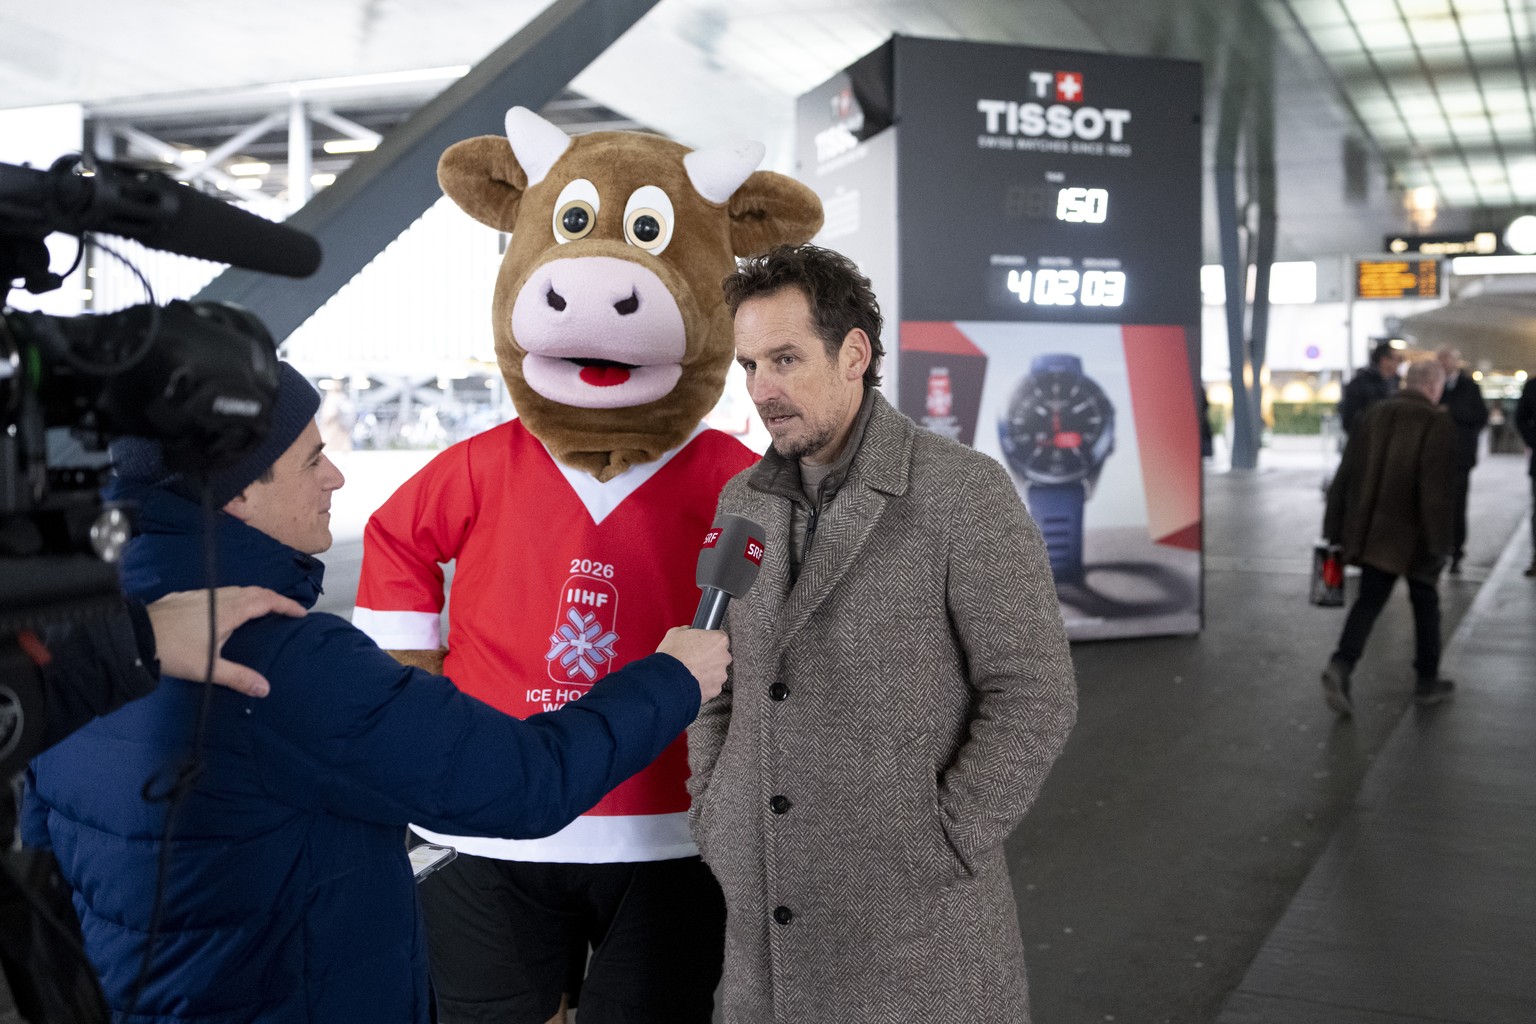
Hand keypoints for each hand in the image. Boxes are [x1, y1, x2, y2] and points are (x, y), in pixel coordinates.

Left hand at [146, 587, 305, 696]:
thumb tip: (265, 688)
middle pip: (254, 591)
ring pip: (235, 590)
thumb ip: (238, 677)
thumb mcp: (209, 669)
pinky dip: (232, 597)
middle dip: (273, 599)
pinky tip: (222, 610)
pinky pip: (217, 592)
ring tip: (259, 610)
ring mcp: (200, 594)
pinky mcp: (185, 596)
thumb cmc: (175, 651)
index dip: (286, 605)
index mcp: (229, 610)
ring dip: (252, 597)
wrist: (136, 636)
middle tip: (284, 610)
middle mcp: (218, 597)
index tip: (300, 612)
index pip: (267, 600)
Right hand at [656, 626, 729, 702]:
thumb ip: (687, 630)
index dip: (710, 641)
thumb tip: (688, 630)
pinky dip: (704, 685)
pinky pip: (711, 686)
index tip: (702, 645)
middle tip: (694, 659)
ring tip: (691, 673)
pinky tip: (691, 683)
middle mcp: (724, 657)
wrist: (667, 679)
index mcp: (718, 640)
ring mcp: (721, 675)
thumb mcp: (675, 633)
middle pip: (720, 656)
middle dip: (710, 658)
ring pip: (716, 672)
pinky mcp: (715, 690)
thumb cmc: (672, 655)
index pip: (720, 638)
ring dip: (707, 672)